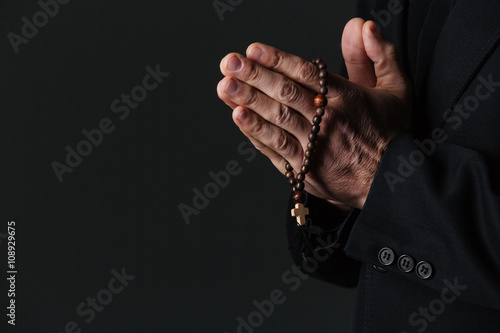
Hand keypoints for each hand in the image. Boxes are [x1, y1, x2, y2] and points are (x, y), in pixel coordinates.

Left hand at [217, 19, 411, 209]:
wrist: (390, 184)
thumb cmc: (390, 134)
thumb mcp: (397, 89)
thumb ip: (380, 54)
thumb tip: (362, 25)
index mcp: (347, 98)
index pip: (304, 73)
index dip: (276, 59)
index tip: (253, 50)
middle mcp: (328, 121)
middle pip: (285, 94)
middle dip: (254, 76)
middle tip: (229, 63)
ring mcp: (314, 147)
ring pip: (276, 120)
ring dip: (248, 102)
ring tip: (225, 86)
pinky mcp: (305, 170)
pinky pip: (275, 148)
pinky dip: (256, 133)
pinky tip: (239, 117)